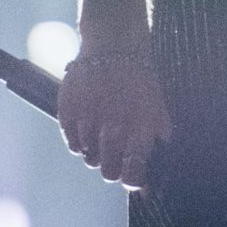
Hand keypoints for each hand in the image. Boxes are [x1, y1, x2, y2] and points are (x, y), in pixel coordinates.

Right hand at [56, 52, 171, 192]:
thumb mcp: (158, 104)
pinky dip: (79, 140)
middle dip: (111, 169)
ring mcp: (88, 123)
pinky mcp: (68, 114)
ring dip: (95, 151)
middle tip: (113, 157)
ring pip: (88, 157)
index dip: (131, 181)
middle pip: (107, 171)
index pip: (132, 173)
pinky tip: (87, 126)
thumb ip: (158, 134)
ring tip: (101, 131)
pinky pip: (72, 143)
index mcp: (139, 130)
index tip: (131, 178)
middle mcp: (113, 130)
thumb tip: (157, 159)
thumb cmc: (139, 77)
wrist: (114, 45)